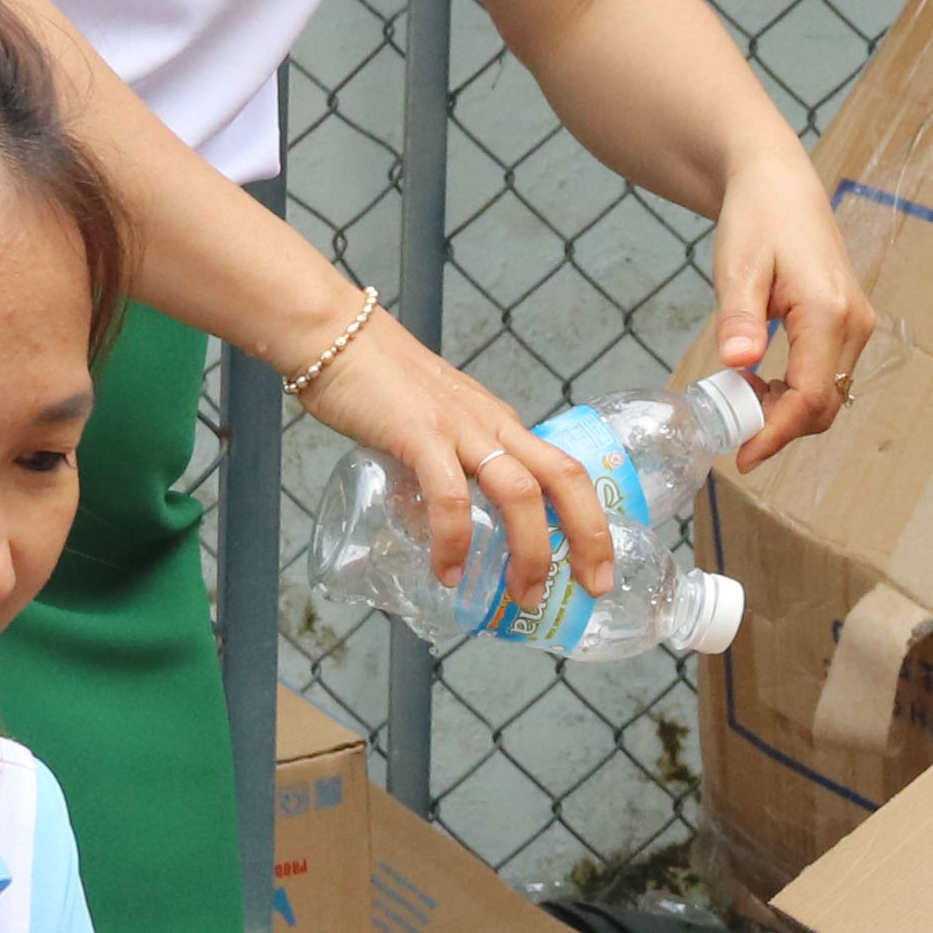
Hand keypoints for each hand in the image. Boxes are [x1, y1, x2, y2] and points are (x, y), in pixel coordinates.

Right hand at [290, 308, 615, 606]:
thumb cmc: (377, 383)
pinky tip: (448, 572)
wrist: (334, 335)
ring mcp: (460, 428)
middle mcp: (494, 426)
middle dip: (587, 537)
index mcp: (503, 426)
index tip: (598, 571)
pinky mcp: (420, 434)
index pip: (566, 472)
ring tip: (520, 596)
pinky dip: (454, 538)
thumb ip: (445, 467)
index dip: (592, 522)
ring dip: (530, 550)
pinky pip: (450, 494)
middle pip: (564, 478)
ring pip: (521, 491)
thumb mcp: (434, 427)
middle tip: (591, 588)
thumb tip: (441, 522)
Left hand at [696, 151, 873, 466]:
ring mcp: (856, 324)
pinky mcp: (848, 324)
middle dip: (781, 428)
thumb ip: (739, 316)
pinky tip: (760, 382)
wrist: (778, 183)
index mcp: (828, 311)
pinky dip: (796, 393)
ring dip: (788, 412)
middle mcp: (854, 322)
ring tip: (740, 400)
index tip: (742, 456)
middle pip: (825, 404)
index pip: (811, 395)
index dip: (777, 433)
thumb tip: (738, 364)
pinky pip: (829, 376)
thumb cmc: (756, 217)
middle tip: (732, 430)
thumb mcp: (738, 264)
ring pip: (830, 394)